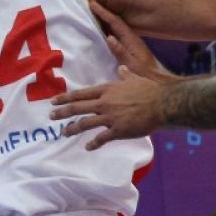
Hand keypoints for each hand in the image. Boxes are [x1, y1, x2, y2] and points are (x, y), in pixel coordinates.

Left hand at [49, 1, 178, 148]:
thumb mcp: (135, 77)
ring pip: (85, 123)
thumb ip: (125, 74)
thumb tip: (120, 68)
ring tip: (64, 133)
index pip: (81, 94)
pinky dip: (93, 143)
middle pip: (77, 108)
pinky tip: (88, 147)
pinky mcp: (119, 130)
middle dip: (62, 112)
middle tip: (51, 116)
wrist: (164, 103)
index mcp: (107, 90)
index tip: (53, 100)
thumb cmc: (151, 89)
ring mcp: (110, 117)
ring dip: (72, 129)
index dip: (65, 97)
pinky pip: (102, 138)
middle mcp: (104, 103)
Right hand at [91, 0, 174, 82]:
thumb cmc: (145, 74)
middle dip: (103, 12)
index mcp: (132, 40)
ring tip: (93, 13)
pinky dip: (108, 27)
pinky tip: (102, 29)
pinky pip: (116, 33)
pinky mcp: (130, 47)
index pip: (115, 22)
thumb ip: (121, 52)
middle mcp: (132, 38)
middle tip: (90, 3)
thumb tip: (109, 37)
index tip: (92, 4)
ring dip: (105, 19)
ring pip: (116, 26)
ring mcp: (131, 42)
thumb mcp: (132, 64)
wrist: (159, 80)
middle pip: (116, 21)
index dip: (104, 12)